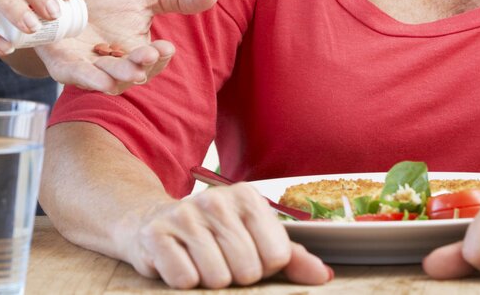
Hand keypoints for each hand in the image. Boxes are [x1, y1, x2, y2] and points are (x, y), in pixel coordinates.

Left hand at [34, 0, 216, 92]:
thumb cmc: (108, 0)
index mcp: (137, 53)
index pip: (153, 61)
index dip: (160, 57)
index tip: (167, 47)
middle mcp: (115, 66)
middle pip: (131, 74)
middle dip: (141, 66)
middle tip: (149, 56)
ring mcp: (89, 69)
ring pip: (107, 80)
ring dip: (119, 77)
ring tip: (132, 71)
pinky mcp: (65, 67)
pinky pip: (77, 77)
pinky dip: (88, 79)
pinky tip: (99, 79)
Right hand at [122, 183, 331, 288]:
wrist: (155, 223)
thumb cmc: (214, 236)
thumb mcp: (254, 239)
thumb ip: (290, 258)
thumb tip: (323, 276)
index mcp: (248, 197)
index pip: (276, 255)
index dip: (263, 267)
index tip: (247, 255)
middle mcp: (217, 200)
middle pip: (247, 269)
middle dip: (236, 276)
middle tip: (220, 261)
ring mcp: (184, 214)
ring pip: (216, 277)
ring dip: (209, 281)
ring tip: (199, 262)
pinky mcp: (156, 234)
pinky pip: (184, 279)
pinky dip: (183, 282)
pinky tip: (178, 263)